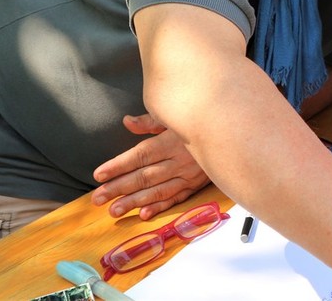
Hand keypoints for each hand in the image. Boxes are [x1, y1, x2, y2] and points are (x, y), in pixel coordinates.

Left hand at [91, 114, 208, 219]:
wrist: (233, 136)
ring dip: (134, 202)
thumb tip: (127, 122)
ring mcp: (189, 176)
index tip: (99, 174)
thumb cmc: (200, 123)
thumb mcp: (175, 117)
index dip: (119, 165)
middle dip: (119, 188)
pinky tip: (144, 214)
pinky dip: (160, 207)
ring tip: (114, 210)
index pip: (141, 155)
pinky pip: (176, 199)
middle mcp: (180, 160)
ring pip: (158, 191)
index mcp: (173, 140)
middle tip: (98, 198)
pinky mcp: (196, 186)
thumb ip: (150, 121)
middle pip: (145, 176)